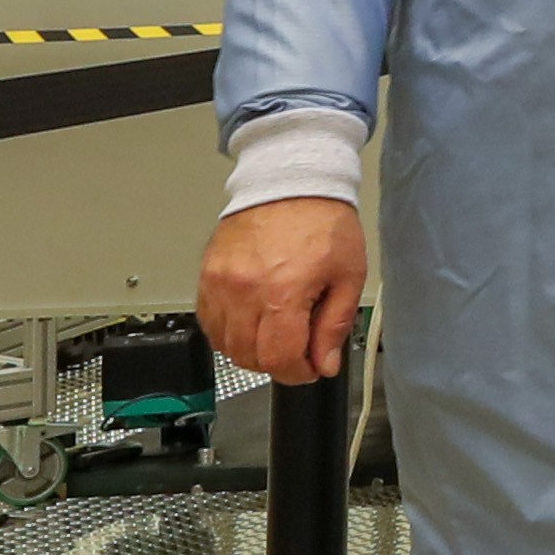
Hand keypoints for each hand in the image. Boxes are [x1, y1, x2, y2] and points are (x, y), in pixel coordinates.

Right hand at [200, 196, 366, 388]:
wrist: (291, 181)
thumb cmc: (323, 221)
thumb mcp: (348, 275)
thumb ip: (334, 325)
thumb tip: (324, 363)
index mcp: (282, 292)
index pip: (278, 359)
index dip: (297, 373)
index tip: (310, 367)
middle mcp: (244, 291)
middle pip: (249, 357)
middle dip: (276, 363)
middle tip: (297, 350)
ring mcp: (220, 283)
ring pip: (224, 344)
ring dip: (250, 351)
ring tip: (275, 333)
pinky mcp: (207, 274)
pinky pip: (208, 321)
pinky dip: (227, 331)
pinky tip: (250, 321)